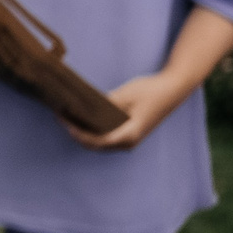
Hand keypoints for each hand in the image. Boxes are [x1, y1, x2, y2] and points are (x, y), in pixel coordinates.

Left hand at [65, 72, 191, 152]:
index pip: (95, 141)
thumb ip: (103, 105)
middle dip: (75, 131)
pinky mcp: (127, 134)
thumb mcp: (125, 95)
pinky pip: (105, 136)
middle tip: (59, 115)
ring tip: (66, 115)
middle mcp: (127, 143)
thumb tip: (81, 109)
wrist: (173, 89)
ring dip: (82, 130)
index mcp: (128, 135)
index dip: (77, 132)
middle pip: (94, 144)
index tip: (63, 121)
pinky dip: (91, 128)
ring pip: (98, 142)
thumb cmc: (150, 91)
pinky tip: (81, 117)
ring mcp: (128, 141)